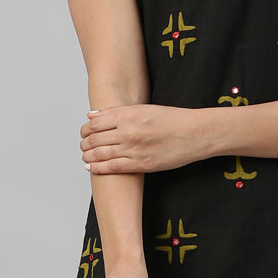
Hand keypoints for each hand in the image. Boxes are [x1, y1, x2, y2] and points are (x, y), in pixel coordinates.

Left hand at [80, 105, 207, 173]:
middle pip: (95, 138)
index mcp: (128, 115)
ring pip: (100, 153)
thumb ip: (117, 112)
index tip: (84, 133)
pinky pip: (112, 167)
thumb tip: (92, 115)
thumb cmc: (172, 120)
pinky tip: (91, 167)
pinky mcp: (141, 164)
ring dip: (88, 156)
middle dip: (85, 144)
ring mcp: (133, 148)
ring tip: (85, 157)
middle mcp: (128, 131)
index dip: (86, 129)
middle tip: (83, 146)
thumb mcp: (144, 108)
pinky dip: (98, 168)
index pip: (95, 123)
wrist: (194, 133)